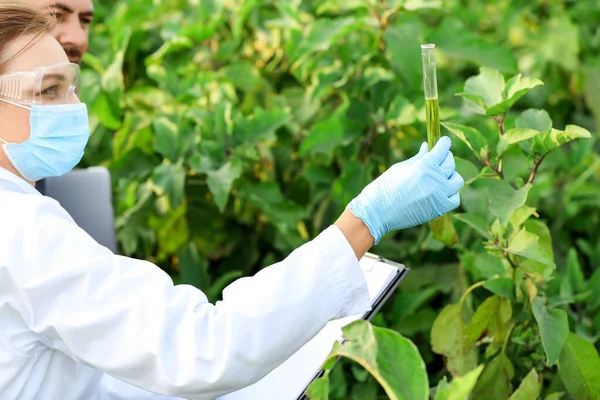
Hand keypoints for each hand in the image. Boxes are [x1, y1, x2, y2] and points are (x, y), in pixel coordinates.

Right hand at [347, 136, 462, 243]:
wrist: (377, 211)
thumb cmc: (385, 187)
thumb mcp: (400, 168)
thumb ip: (418, 158)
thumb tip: (427, 146)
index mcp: (424, 165)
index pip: (443, 148)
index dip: (443, 143)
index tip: (443, 142)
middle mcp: (435, 179)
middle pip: (450, 163)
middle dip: (445, 157)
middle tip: (437, 159)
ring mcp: (439, 195)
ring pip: (457, 180)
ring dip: (451, 175)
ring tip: (440, 177)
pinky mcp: (439, 209)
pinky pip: (454, 199)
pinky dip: (451, 194)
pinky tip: (442, 192)